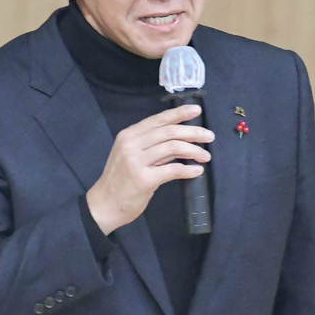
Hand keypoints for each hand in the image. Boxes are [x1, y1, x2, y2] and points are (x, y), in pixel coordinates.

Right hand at [85, 104, 212, 234]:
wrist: (105, 204)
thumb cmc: (120, 180)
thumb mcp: (131, 156)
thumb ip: (153, 147)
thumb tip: (180, 140)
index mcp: (129, 135)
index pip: (158, 119)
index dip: (179, 113)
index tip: (197, 110)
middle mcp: (131, 145)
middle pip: (169, 132)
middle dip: (193, 132)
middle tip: (210, 136)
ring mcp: (136, 162)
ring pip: (173, 147)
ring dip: (194, 150)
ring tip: (205, 156)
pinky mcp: (143, 179)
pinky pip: (173, 170)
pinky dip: (188, 170)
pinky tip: (197, 171)